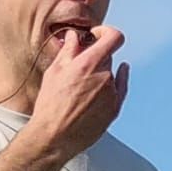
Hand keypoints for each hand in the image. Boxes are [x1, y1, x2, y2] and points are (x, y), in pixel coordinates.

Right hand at [25, 24, 128, 162]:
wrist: (54, 137)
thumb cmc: (50, 106)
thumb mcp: (54, 72)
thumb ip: (68, 51)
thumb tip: (75, 37)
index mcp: (88, 64)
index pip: (114, 37)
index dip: (106, 32)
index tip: (97, 36)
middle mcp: (105, 77)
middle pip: (107, 57)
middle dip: (96, 57)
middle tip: (80, 64)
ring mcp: (112, 94)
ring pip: (110, 74)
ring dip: (100, 74)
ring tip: (81, 87)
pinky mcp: (114, 109)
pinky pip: (121, 89)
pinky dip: (118, 81)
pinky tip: (119, 74)